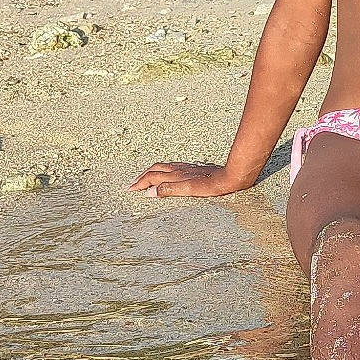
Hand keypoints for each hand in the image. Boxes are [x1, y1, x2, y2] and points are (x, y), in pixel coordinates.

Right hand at [131, 160, 250, 198]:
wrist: (230, 176)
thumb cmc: (212, 186)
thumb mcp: (189, 190)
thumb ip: (169, 190)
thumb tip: (150, 192)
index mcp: (175, 175)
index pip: (151, 178)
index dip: (139, 184)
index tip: (129, 190)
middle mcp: (178, 169)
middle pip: (154, 170)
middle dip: (142, 177)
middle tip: (132, 185)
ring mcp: (186, 168)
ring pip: (163, 167)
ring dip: (151, 173)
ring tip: (145, 178)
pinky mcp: (194, 168)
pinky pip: (172, 167)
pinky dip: (163, 171)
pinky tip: (168, 174)